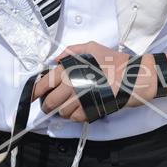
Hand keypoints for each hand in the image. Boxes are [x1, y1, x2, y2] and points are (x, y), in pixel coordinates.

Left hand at [33, 41, 157, 121]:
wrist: (134, 77)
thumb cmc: (114, 61)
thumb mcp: (92, 47)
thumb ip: (71, 51)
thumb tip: (55, 60)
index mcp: (69, 68)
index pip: (44, 83)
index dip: (35, 92)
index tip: (32, 97)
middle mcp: (72, 84)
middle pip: (50, 101)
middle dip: (47, 106)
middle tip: (49, 106)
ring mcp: (81, 98)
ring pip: (62, 112)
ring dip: (62, 112)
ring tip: (66, 108)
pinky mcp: (91, 110)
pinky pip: (75, 118)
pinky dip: (74, 117)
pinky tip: (78, 111)